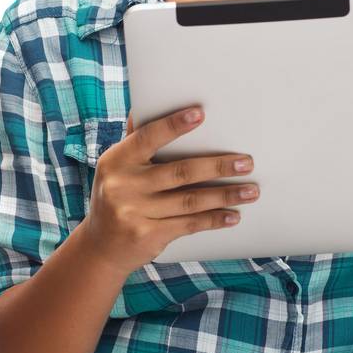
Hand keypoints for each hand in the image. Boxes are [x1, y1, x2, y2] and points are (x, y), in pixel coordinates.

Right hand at [79, 106, 260, 275]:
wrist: (101, 248)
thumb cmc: (118, 196)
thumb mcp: (117, 168)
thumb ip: (135, 141)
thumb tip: (145, 104)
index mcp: (116, 160)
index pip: (147, 137)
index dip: (174, 125)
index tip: (201, 114)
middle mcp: (122, 186)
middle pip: (180, 171)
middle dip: (218, 166)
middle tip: (247, 162)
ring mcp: (134, 213)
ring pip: (191, 200)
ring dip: (225, 195)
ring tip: (251, 190)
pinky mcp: (147, 236)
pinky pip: (189, 224)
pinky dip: (214, 219)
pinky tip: (233, 215)